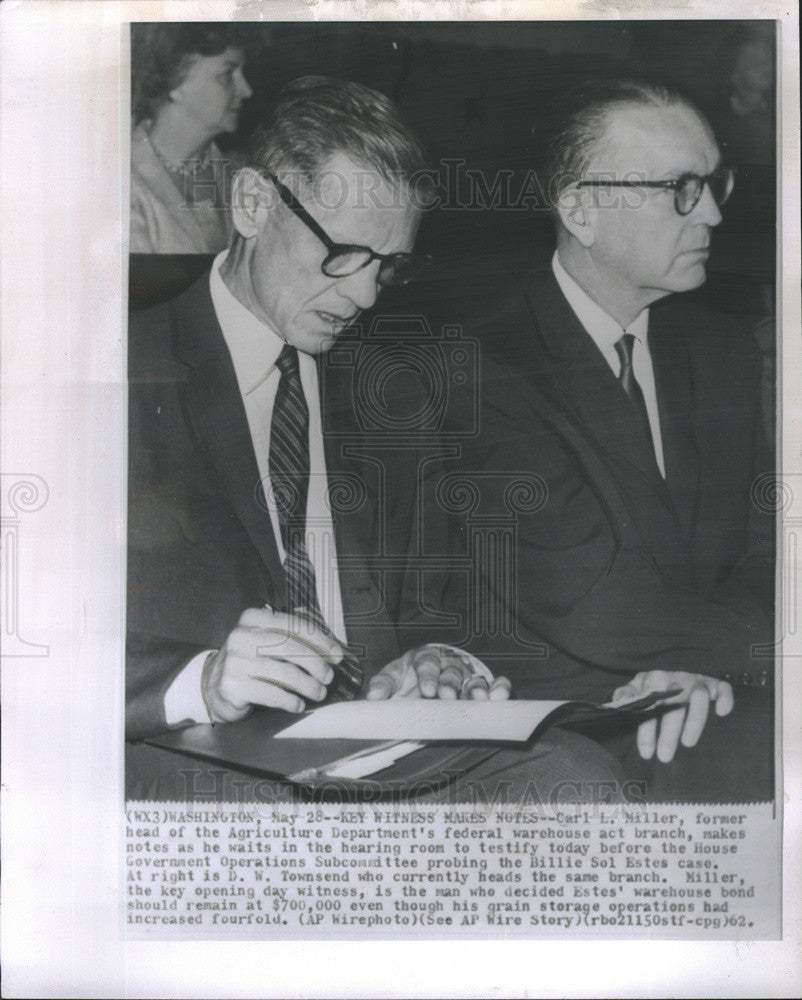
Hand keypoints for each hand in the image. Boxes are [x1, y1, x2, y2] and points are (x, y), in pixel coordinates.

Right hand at [202, 608, 343, 721]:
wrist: (213, 686)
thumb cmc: (250, 662)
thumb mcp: (265, 642)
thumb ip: (293, 639)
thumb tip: (331, 650)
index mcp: (253, 619)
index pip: (294, 625)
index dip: (320, 640)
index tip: (336, 655)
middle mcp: (241, 635)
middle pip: (290, 647)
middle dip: (316, 664)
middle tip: (328, 677)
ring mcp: (235, 660)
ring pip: (284, 672)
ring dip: (307, 685)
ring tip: (318, 693)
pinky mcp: (233, 685)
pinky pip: (271, 693)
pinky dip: (290, 700)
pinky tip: (297, 704)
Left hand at [365, 644, 510, 700]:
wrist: (425, 680)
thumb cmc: (409, 678)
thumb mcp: (393, 677)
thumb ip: (383, 686)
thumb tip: (372, 699)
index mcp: (424, 658)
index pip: (427, 663)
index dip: (427, 675)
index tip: (427, 690)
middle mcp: (447, 665)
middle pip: (451, 672)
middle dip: (450, 684)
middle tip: (448, 697)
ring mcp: (466, 676)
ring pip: (473, 679)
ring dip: (476, 688)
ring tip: (479, 700)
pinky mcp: (481, 688)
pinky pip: (494, 685)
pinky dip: (500, 688)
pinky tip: (501, 696)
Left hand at [612, 670, 733, 762]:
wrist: (671, 671)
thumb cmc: (651, 687)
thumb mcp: (635, 688)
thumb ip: (625, 695)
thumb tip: (618, 703)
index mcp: (653, 680)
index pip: (649, 706)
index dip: (646, 730)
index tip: (646, 753)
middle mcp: (675, 679)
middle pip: (673, 705)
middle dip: (668, 733)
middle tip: (665, 756)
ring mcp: (695, 680)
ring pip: (698, 697)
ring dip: (694, 721)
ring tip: (688, 744)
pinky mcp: (712, 683)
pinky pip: (722, 687)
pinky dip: (725, 698)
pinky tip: (722, 713)